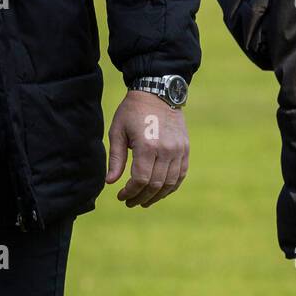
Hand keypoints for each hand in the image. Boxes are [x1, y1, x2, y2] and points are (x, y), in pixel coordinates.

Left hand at [105, 89, 188, 207]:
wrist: (158, 93)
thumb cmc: (133, 111)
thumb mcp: (118, 131)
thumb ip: (115, 158)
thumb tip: (110, 182)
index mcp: (147, 146)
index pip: (140, 180)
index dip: (130, 192)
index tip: (120, 196)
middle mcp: (166, 150)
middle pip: (155, 185)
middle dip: (141, 197)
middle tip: (130, 202)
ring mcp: (179, 150)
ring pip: (170, 183)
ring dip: (157, 196)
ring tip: (144, 201)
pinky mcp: (185, 148)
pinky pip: (181, 174)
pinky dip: (171, 186)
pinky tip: (160, 191)